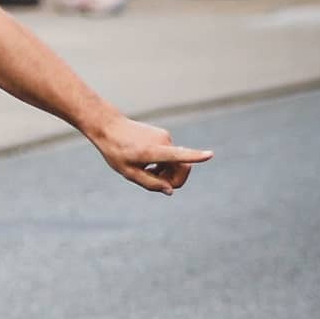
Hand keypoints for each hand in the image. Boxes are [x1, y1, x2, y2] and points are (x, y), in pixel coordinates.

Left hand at [92, 116, 212, 194]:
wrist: (109, 128)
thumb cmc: (116, 152)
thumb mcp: (129, 172)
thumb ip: (150, 183)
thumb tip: (170, 191)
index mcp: (153, 151)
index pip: (177, 155)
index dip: (195, 156)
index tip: (210, 154)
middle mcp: (163, 142)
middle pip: (182, 166)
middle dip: (174, 179)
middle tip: (158, 184)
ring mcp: (165, 137)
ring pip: (176, 161)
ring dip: (166, 171)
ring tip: (147, 172)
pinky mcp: (164, 135)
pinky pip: (171, 154)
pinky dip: (164, 163)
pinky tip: (148, 164)